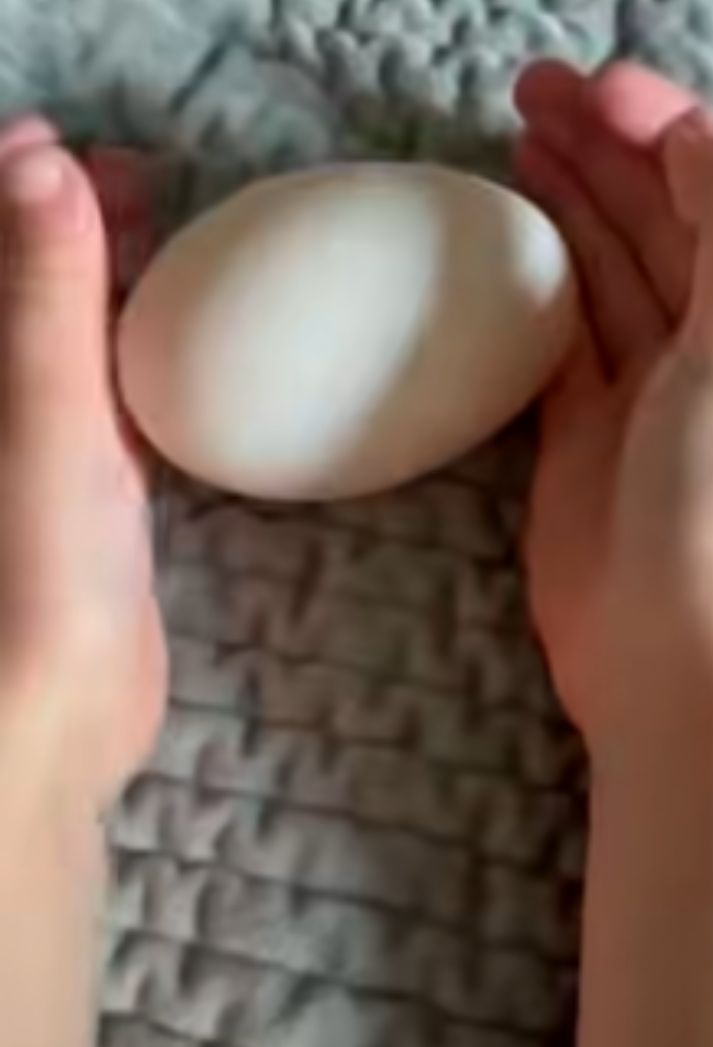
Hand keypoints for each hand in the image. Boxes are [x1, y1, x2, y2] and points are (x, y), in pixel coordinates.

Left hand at [0, 118, 164, 812]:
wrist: (48, 719)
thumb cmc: (33, 573)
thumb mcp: (44, 417)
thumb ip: (43, 295)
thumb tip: (45, 161)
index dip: (13, 189)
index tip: (75, 146)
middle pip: (18, 288)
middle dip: (64, 223)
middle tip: (142, 182)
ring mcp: (29, 449)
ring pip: (58, 337)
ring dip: (102, 280)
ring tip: (168, 236)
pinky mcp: (79, 496)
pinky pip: (100, 395)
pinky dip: (131, 351)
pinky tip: (179, 340)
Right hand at [512, 62, 712, 748]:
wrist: (687, 664)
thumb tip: (689, 135)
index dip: (673, 126)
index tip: (594, 86)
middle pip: (669, 213)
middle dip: (611, 144)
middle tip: (527, 89)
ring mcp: (657, 389)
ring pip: (616, 265)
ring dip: (574, 196)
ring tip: (515, 131)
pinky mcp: (589, 437)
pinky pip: (567, 331)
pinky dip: (541, 278)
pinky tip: (506, 235)